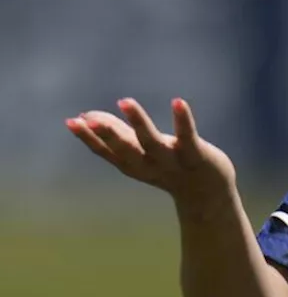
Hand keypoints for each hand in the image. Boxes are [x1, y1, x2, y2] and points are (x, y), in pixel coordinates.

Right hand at [66, 98, 236, 211]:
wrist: (208, 194)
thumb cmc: (169, 168)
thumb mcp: (139, 152)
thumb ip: (116, 134)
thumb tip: (86, 115)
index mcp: (132, 164)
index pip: (106, 152)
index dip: (88, 138)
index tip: (70, 121)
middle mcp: (149, 165)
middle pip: (126, 150)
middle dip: (108, 135)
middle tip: (89, 119)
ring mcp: (173, 161)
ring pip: (153, 142)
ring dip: (139, 122)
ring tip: (125, 102)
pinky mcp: (196, 155)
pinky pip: (188, 137)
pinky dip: (183, 121)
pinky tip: (178, 101)